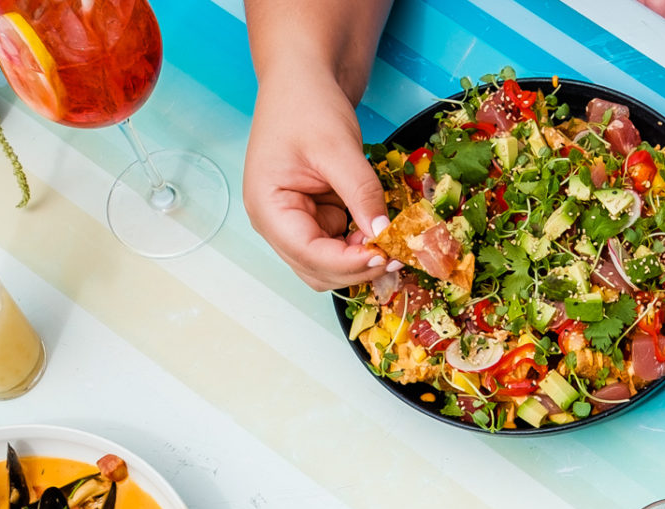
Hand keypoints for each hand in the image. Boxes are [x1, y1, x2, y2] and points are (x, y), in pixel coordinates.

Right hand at [244, 73, 390, 289]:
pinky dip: (361, 247)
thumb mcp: (338, 147)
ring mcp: (294, 222)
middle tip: (397, 254)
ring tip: (391, 242)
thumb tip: (384, 233)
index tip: (385, 255)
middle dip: (356, 268)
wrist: (303, 81)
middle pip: (316, 269)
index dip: (348, 263)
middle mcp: (275, 223)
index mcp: (268, 207)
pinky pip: (339, 247)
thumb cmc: (306, 105)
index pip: (307, 254)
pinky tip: (381, 232)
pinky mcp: (315, 218)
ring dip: (359, 261)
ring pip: (328, 265)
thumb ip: (361, 193)